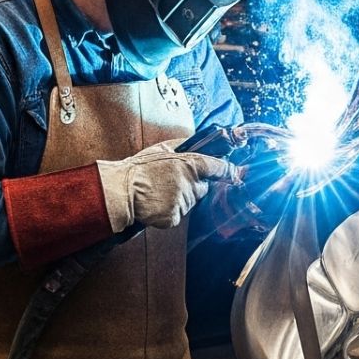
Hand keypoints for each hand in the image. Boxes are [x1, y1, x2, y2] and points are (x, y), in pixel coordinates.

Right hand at [98, 140, 234, 231]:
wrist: (121, 190)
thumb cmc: (138, 169)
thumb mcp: (160, 149)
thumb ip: (181, 145)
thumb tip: (194, 141)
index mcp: (188, 163)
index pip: (217, 167)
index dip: (228, 171)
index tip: (236, 173)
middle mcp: (188, 182)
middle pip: (201, 189)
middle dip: (191, 187)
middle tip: (170, 183)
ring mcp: (182, 201)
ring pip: (189, 203)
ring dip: (178, 200)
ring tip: (158, 193)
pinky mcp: (173, 217)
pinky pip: (177, 216)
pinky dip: (168, 213)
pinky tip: (156, 204)